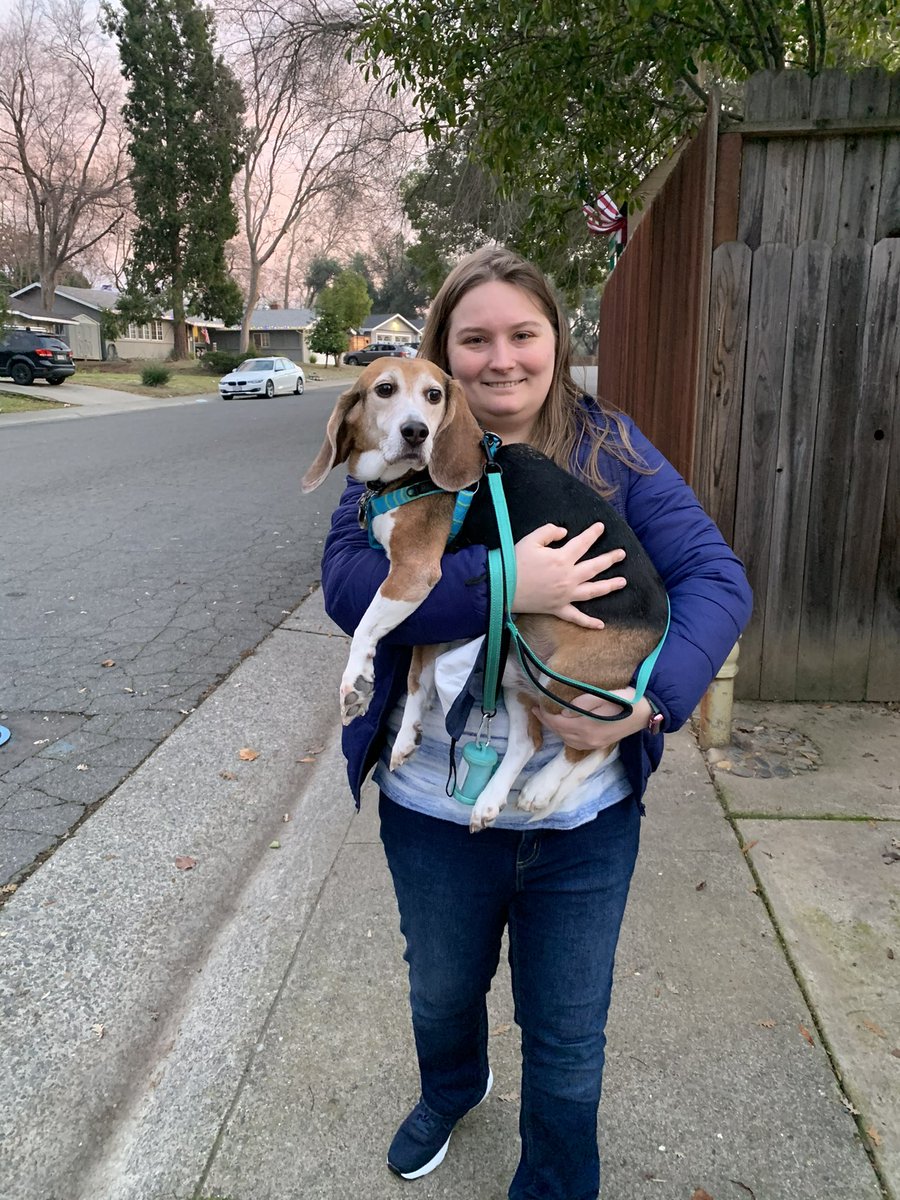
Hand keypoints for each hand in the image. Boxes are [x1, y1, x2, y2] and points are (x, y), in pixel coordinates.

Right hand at [512, 522, 626, 628]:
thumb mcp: (530, 539)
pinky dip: (588, 622)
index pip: (583, 543)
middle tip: (622, 554)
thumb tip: (564, 532)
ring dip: (609, 586)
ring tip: (622, 582)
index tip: (601, 527)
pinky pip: (576, 617)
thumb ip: (549, 532)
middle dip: (610, 559)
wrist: (502, 588)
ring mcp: (565, 595)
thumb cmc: (515, 562)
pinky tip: (601, 625)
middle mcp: (568, 577)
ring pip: (592, 591)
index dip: (593, 534)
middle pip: (594, 567)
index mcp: (562, 559)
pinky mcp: (557, 609)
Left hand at [534, 687, 650, 750]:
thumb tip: (564, 713)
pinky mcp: (601, 744)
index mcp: (587, 727)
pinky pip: (576, 744)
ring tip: (548, 718)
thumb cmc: (626, 699)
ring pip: (567, 740)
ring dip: (556, 730)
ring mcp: (595, 744)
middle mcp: (589, 740)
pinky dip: (566, 736)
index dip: (545, 715)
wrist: (647, 712)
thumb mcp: (603, 696)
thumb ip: (582, 704)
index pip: (558, 723)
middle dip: (547, 722)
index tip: (537, 705)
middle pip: (560, 733)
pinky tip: (565, 729)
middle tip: (538, 710)